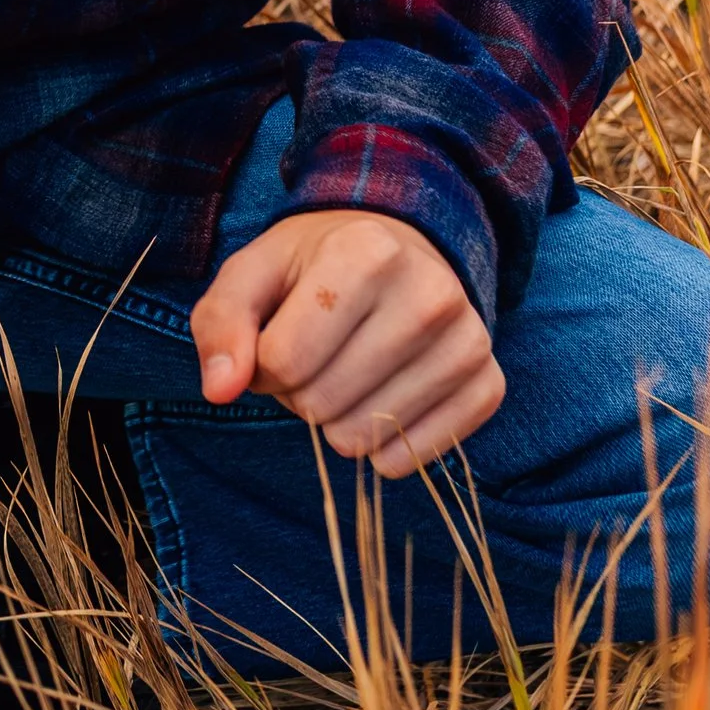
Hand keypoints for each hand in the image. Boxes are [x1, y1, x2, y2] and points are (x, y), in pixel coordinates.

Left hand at [189, 210, 502, 476]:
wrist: (402, 252)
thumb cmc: (315, 268)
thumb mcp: (253, 275)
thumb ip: (222, 324)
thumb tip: (220, 390)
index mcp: (367, 252)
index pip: (283, 361)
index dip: (263, 364)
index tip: (278, 336)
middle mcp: (430, 293)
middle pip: (321, 403)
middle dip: (299, 392)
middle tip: (315, 355)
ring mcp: (468, 341)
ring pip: (363, 438)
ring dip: (337, 419)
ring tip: (347, 370)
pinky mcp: (488, 384)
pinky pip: (414, 457)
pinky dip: (383, 444)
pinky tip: (382, 399)